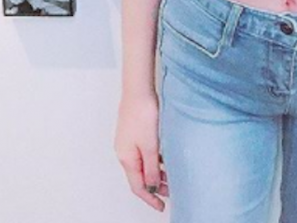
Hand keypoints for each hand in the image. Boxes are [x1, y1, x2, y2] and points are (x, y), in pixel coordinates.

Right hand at [114, 93, 168, 212]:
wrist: (138, 90)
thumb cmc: (142, 114)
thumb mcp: (150, 145)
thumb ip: (152, 168)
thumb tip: (152, 187)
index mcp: (126, 158)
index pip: (138, 186)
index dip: (150, 198)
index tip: (161, 206)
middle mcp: (125, 152)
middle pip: (140, 176)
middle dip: (155, 187)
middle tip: (170, 193)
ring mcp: (129, 142)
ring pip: (143, 165)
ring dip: (156, 173)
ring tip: (171, 177)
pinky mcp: (135, 133)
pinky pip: (144, 153)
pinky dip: (154, 160)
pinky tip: (164, 159)